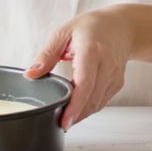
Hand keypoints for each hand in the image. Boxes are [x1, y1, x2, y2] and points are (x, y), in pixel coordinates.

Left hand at [24, 9, 133, 129]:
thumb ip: (46, 55)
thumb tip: (30, 74)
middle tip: (58, 123)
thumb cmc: (91, 27)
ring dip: (81, 114)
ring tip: (65, 118)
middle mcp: (106, 64)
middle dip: (75, 115)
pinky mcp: (117, 83)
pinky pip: (101, 101)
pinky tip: (77, 108)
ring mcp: (115, 76)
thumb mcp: (63, 33)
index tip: (64, 120)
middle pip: (92, 99)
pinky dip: (88, 107)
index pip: (85, 83)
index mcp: (91, 50)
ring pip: (97, 104)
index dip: (75, 105)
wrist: (121, 27)